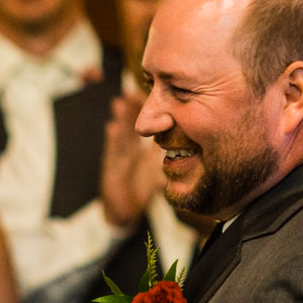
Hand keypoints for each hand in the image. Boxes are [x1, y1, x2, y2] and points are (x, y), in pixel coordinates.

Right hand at [100, 89, 163, 227]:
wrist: (124, 211)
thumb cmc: (141, 192)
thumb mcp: (160, 173)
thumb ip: (174, 162)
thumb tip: (191, 149)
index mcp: (143, 152)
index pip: (148, 128)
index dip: (149, 113)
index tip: (149, 96)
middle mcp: (131, 152)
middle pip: (131, 126)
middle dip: (131, 109)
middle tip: (131, 91)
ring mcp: (119, 160)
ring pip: (121, 135)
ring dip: (120, 119)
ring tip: (120, 102)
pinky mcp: (111, 170)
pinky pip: (112, 153)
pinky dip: (112, 140)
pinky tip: (111, 128)